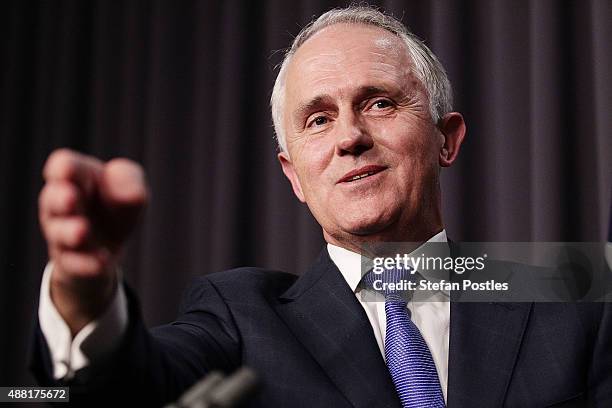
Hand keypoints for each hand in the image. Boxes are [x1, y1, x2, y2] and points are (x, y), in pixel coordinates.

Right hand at [39, 149, 146, 334]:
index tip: (68, 170)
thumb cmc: (115, 208)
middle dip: (61, 198)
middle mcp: (62, 206)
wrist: (108, 250)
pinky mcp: (71, 263)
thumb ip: (129, 182)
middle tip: (71, 198)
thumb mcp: (130, 189)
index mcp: (76, 180)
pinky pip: (73, 264)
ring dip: (71, 232)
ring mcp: (63, 235)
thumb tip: (132, 194)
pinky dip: (87, 263)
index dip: (65, 168)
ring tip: (83, 231)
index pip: (63, 166)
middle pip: (53, 199)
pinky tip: (102, 262)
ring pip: (60, 233)